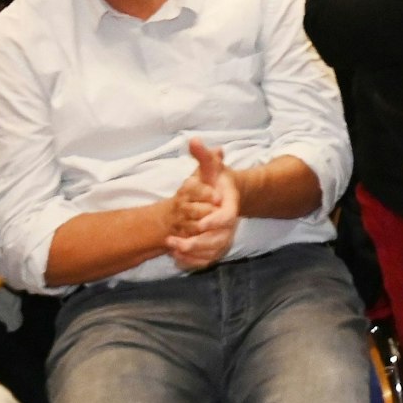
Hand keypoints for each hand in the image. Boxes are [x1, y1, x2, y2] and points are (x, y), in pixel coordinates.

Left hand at [167, 138, 239, 270]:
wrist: (225, 195)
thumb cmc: (216, 180)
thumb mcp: (211, 166)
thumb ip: (203, 155)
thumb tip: (194, 140)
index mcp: (230, 205)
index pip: (226, 218)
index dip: (213, 221)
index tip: (199, 224)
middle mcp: (230, 225)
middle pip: (218, 240)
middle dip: (196, 243)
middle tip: (173, 241)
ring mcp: (224, 237)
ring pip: (211, 253)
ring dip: (191, 254)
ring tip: (171, 247)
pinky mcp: (216, 247)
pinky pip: (206, 260)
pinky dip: (192, 262)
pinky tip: (176, 256)